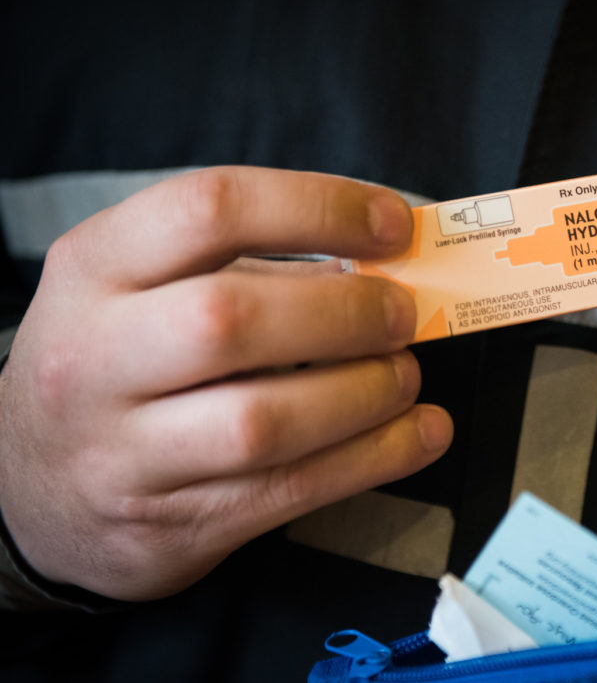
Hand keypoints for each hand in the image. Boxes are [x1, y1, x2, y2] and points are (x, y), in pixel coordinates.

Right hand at [0, 167, 452, 600]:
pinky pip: (292, 489)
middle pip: (231, 319)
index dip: (318, 209)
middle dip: (345, 313)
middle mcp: (95, 358)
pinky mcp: (172, 523)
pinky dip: (377, 457)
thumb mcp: (146, 291)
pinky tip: (421, 432)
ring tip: (404, 376)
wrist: (32, 491)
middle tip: (402, 314)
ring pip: (264, 420)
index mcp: (94, 269)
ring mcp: (126, 451)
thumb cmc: (118, 365)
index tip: (392, 226)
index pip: (209, 210)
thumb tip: (381, 264)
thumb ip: (251, 269)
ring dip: (366, 393)